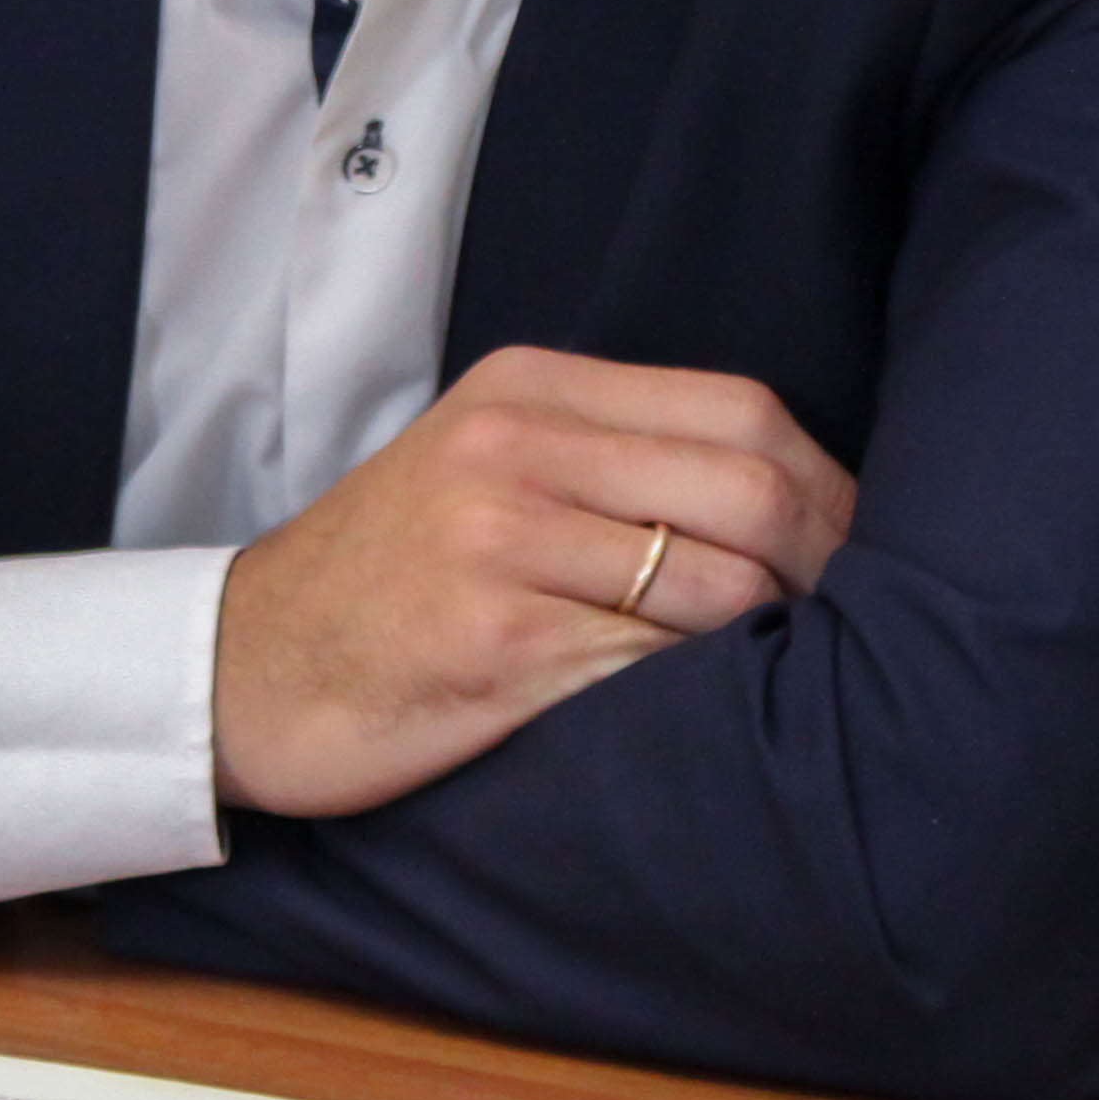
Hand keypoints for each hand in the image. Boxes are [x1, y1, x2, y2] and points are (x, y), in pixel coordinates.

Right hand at [211, 346, 855, 819]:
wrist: (242, 664)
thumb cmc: (390, 575)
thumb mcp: (486, 462)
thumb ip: (611, 454)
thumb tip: (787, 496)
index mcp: (530, 387)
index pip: (742, 407)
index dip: (827, 484)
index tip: (856, 546)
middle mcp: (516, 446)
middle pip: (749, 487)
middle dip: (826, 565)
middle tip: (848, 623)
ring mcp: (500, 542)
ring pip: (717, 586)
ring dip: (767, 642)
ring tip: (778, 674)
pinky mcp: (491, 643)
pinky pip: (652, 666)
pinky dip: (695, 693)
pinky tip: (696, 713)